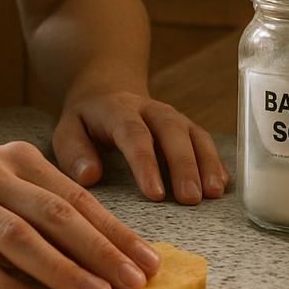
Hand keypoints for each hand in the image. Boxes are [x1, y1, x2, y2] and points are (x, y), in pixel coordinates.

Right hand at [0, 141, 161, 288]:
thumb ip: (30, 203)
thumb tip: (90, 249)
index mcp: (12, 158)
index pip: (75, 197)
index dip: (115, 230)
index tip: (148, 260)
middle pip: (57, 215)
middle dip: (104, 250)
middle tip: (137, 281)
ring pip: (21, 237)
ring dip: (65, 269)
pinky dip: (10, 288)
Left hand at [54, 88, 229, 204]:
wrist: (107, 90)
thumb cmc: (86, 121)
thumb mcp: (67, 131)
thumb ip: (74, 152)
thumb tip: (90, 176)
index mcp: (118, 110)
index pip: (133, 134)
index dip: (146, 163)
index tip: (154, 194)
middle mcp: (150, 110)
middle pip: (171, 132)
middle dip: (183, 165)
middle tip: (190, 198)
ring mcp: (172, 117)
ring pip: (194, 135)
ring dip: (206, 163)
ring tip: (213, 194)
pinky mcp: (187, 127)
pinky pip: (205, 141)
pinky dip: (215, 161)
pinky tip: (222, 186)